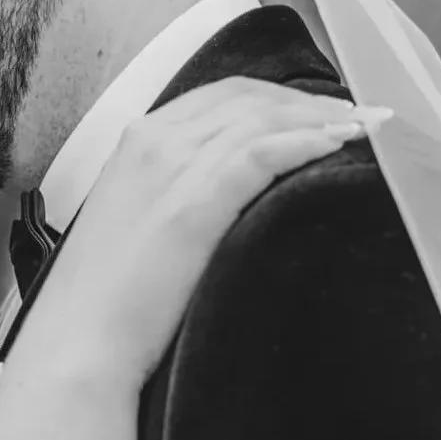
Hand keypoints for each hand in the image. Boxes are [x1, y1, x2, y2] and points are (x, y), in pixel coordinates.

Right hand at [30, 79, 389, 380]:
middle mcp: (151, 142)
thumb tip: (225, 192)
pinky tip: (336, 146)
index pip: (218, 96)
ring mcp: (171, 168)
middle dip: (305, 101)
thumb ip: (170, 193)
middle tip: (351, 116)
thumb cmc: (104, 301)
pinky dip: (306, 142)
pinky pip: (264, 153)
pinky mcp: (195, 202)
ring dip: (320, 118)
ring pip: (262, 118)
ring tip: (362, 129)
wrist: (78, 343)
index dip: (275, 98)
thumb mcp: (133, 225)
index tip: (313, 111)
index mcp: (133, 143)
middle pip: (247, 97)